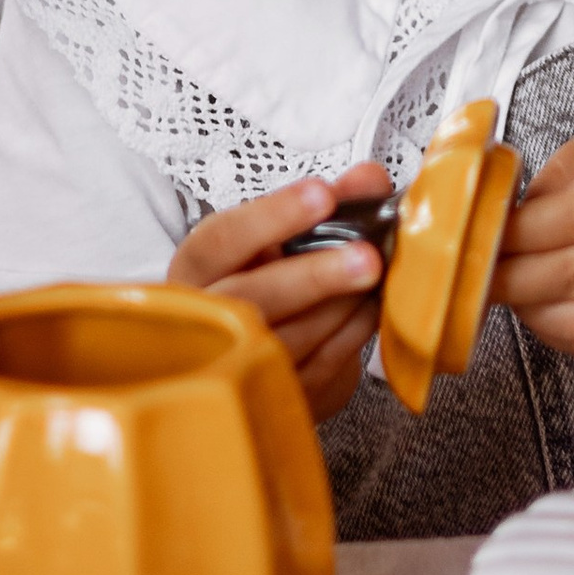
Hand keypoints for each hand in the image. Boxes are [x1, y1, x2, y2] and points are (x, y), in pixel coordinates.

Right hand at [169, 163, 387, 420]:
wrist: (245, 345)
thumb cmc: (260, 279)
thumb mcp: (277, 236)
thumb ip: (324, 201)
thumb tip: (369, 179)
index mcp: (197, 267)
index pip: (221, 239)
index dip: (273, 216)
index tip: (323, 194)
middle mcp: (205, 318)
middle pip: (251, 299)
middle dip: (315, 276)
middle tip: (368, 257)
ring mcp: (234, 364)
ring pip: (288, 340)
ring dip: (341, 307)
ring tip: (376, 279)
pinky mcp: (271, 395)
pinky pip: (316, 369)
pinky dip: (350, 336)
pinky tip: (370, 308)